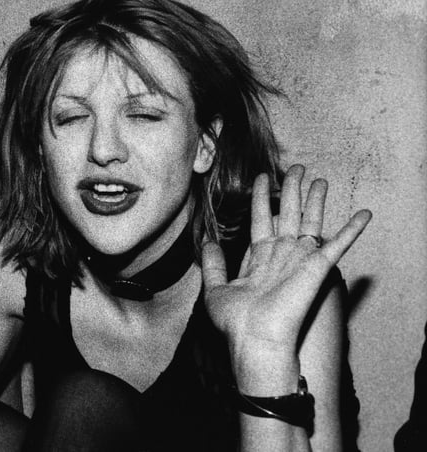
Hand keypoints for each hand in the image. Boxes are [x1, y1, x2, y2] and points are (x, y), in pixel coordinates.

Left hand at [202, 165, 370, 384]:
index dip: (262, 199)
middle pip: (288, 214)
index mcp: (258, 258)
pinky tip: (364, 214)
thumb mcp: (215, 288)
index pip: (262, 220)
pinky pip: (338, 245)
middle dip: (291, 190)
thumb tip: (206, 241)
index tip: (263, 178)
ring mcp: (299, 260)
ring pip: (310, 221)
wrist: (255, 338)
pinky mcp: (317, 268)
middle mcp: (280, 255)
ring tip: (320, 179)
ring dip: (316, 200)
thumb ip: (213, 263)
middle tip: (296, 168)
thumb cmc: (235, 321)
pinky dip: (352, 229)